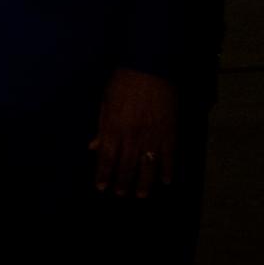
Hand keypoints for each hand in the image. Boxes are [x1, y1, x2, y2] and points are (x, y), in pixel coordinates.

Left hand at [90, 68, 177, 197]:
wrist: (150, 69)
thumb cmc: (123, 83)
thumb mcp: (105, 102)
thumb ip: (101, 127)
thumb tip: (93, 147)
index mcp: (113, 128)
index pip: (107, 158)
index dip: (103, 174)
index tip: (101, 187)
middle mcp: (132, 136)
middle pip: (126, 166)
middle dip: (122, 183)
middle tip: (121, 195)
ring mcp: (152, 136)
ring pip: (148, 167)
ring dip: (144, 183)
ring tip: (141, 195)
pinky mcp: (170, 133)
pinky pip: (169, 157)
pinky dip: (168, 170)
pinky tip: (165, 180)